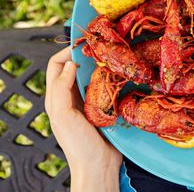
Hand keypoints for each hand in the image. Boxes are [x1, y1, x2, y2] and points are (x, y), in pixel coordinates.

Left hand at [46, 47, 121, 191]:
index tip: (84, 45)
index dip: (67, 52)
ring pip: (92, 75)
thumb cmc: (78, 144)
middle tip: (101, 49)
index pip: (56, 65)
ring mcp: (88, 100)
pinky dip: (111, 79)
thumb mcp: (63, 116)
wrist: (98, 165)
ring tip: (112, 60)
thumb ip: (61, 89)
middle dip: (86, 55)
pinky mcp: (104, 106)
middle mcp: (71, 95)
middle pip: (75, 67)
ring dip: (100, 66)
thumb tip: (69, 64)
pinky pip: (106, 86)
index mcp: (56, 97)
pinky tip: (119, 77)